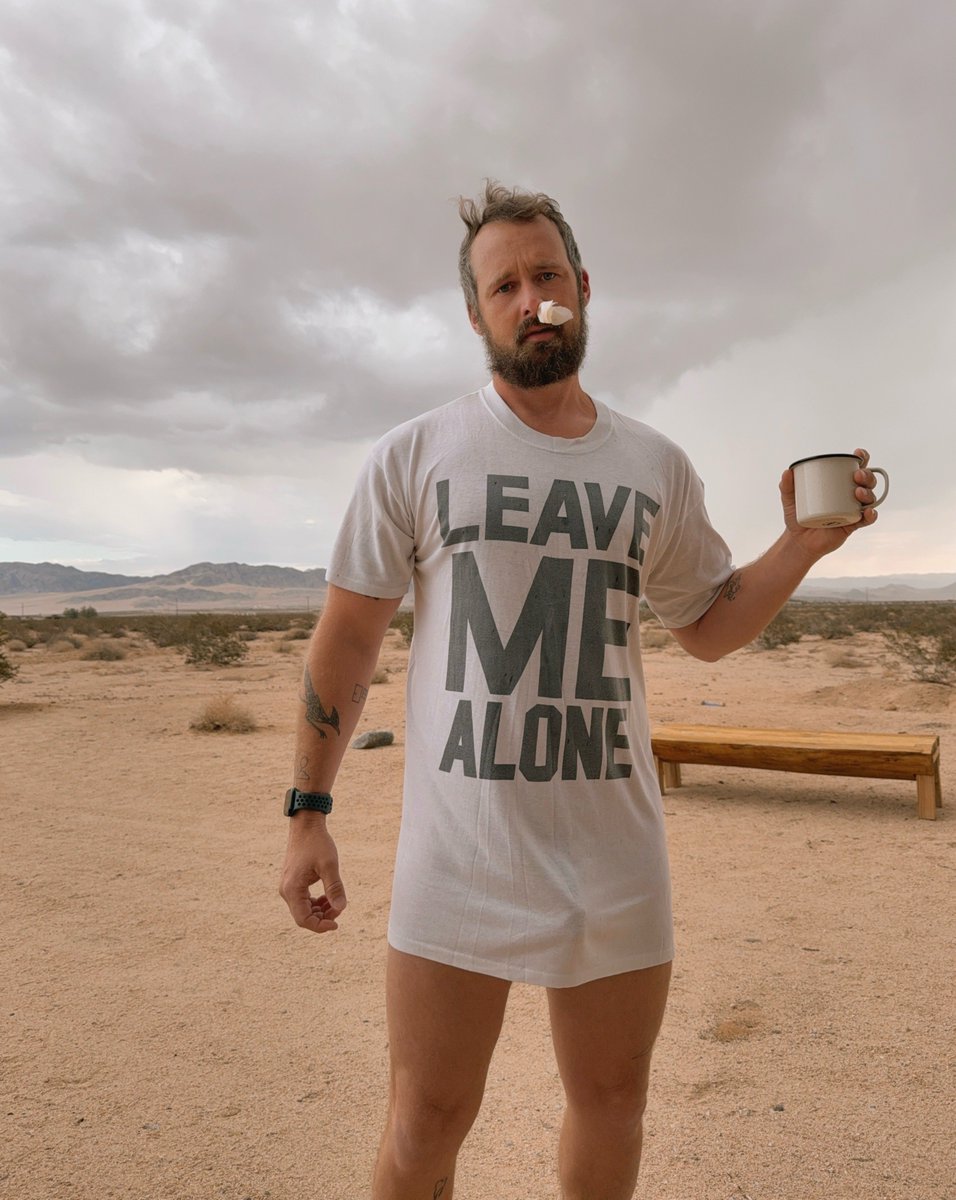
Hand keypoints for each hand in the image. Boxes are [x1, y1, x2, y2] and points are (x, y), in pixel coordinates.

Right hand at [279, 814, 346, 933]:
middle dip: (322, 917)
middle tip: (339, 908)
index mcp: (292, 889)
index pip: (303, 920)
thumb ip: (334, 888)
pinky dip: (316, 903)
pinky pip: (303, 900)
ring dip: (320, 911)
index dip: (320, 926)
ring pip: (303, 909)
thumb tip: (341, 908)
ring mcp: (288, 887)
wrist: (306, 826)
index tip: (336, 924)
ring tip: (336, 901)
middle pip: (303, 916)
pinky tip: (328, 896)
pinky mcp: (293, 882)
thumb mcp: (329, 865)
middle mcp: (286, 891)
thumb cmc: (317, 843)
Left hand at [779, 447, 879, 557]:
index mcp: (838, 484)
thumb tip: (787, 472)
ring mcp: (852, 510)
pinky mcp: (852, 525)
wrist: (798, 541)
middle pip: (867, 482)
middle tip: (856, 476)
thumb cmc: (797, 517)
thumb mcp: (790, 500)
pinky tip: (869, 512)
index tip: (858, 454)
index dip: (862, 459)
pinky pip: (866, 520)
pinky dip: (871, 515)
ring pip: (869, 498)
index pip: (855, 468)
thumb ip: (787, 486)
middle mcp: (849, 495)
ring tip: (857, 492)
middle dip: (867, 475)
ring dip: (868, 493)